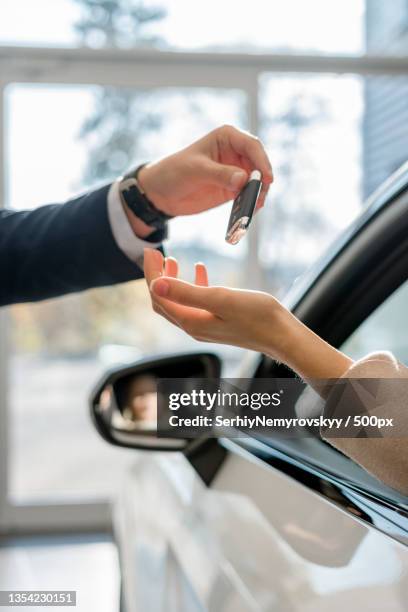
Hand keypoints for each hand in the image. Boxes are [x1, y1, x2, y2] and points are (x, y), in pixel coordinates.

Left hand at [137, 125, 272, 216]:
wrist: (161, 193)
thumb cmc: (174, 171)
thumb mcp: (195, 170)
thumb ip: (219, 174)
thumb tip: (243, 179)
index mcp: (227, 138)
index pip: (252, 145)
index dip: (262, 161)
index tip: (266, 178)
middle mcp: (235, 152)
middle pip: (258, 165)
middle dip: (262, 181)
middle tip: (260, 198)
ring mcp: (235, 171)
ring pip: (256, 182)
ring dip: (258, 194)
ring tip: (253, 208)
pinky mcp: (233, 189)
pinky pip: (248, 196)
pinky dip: (250, 204)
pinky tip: (248, 212)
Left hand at [143, 248, 352, 379]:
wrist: (283, 335)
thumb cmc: (257, 316)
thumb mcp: (220, 298)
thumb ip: (187, 292)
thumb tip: (155, 284)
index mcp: (191, 321)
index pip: (158, 296)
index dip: (151, 273)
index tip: (150, 250)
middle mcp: (194, 326)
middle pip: (163, 301)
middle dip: (156, 277)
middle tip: (156, 252)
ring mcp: (205, 326)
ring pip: (178, 302)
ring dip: (172, 281)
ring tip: (172, 260)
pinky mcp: (217, 322)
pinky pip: (195, 304)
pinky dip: (193, 286)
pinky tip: (200, 270)